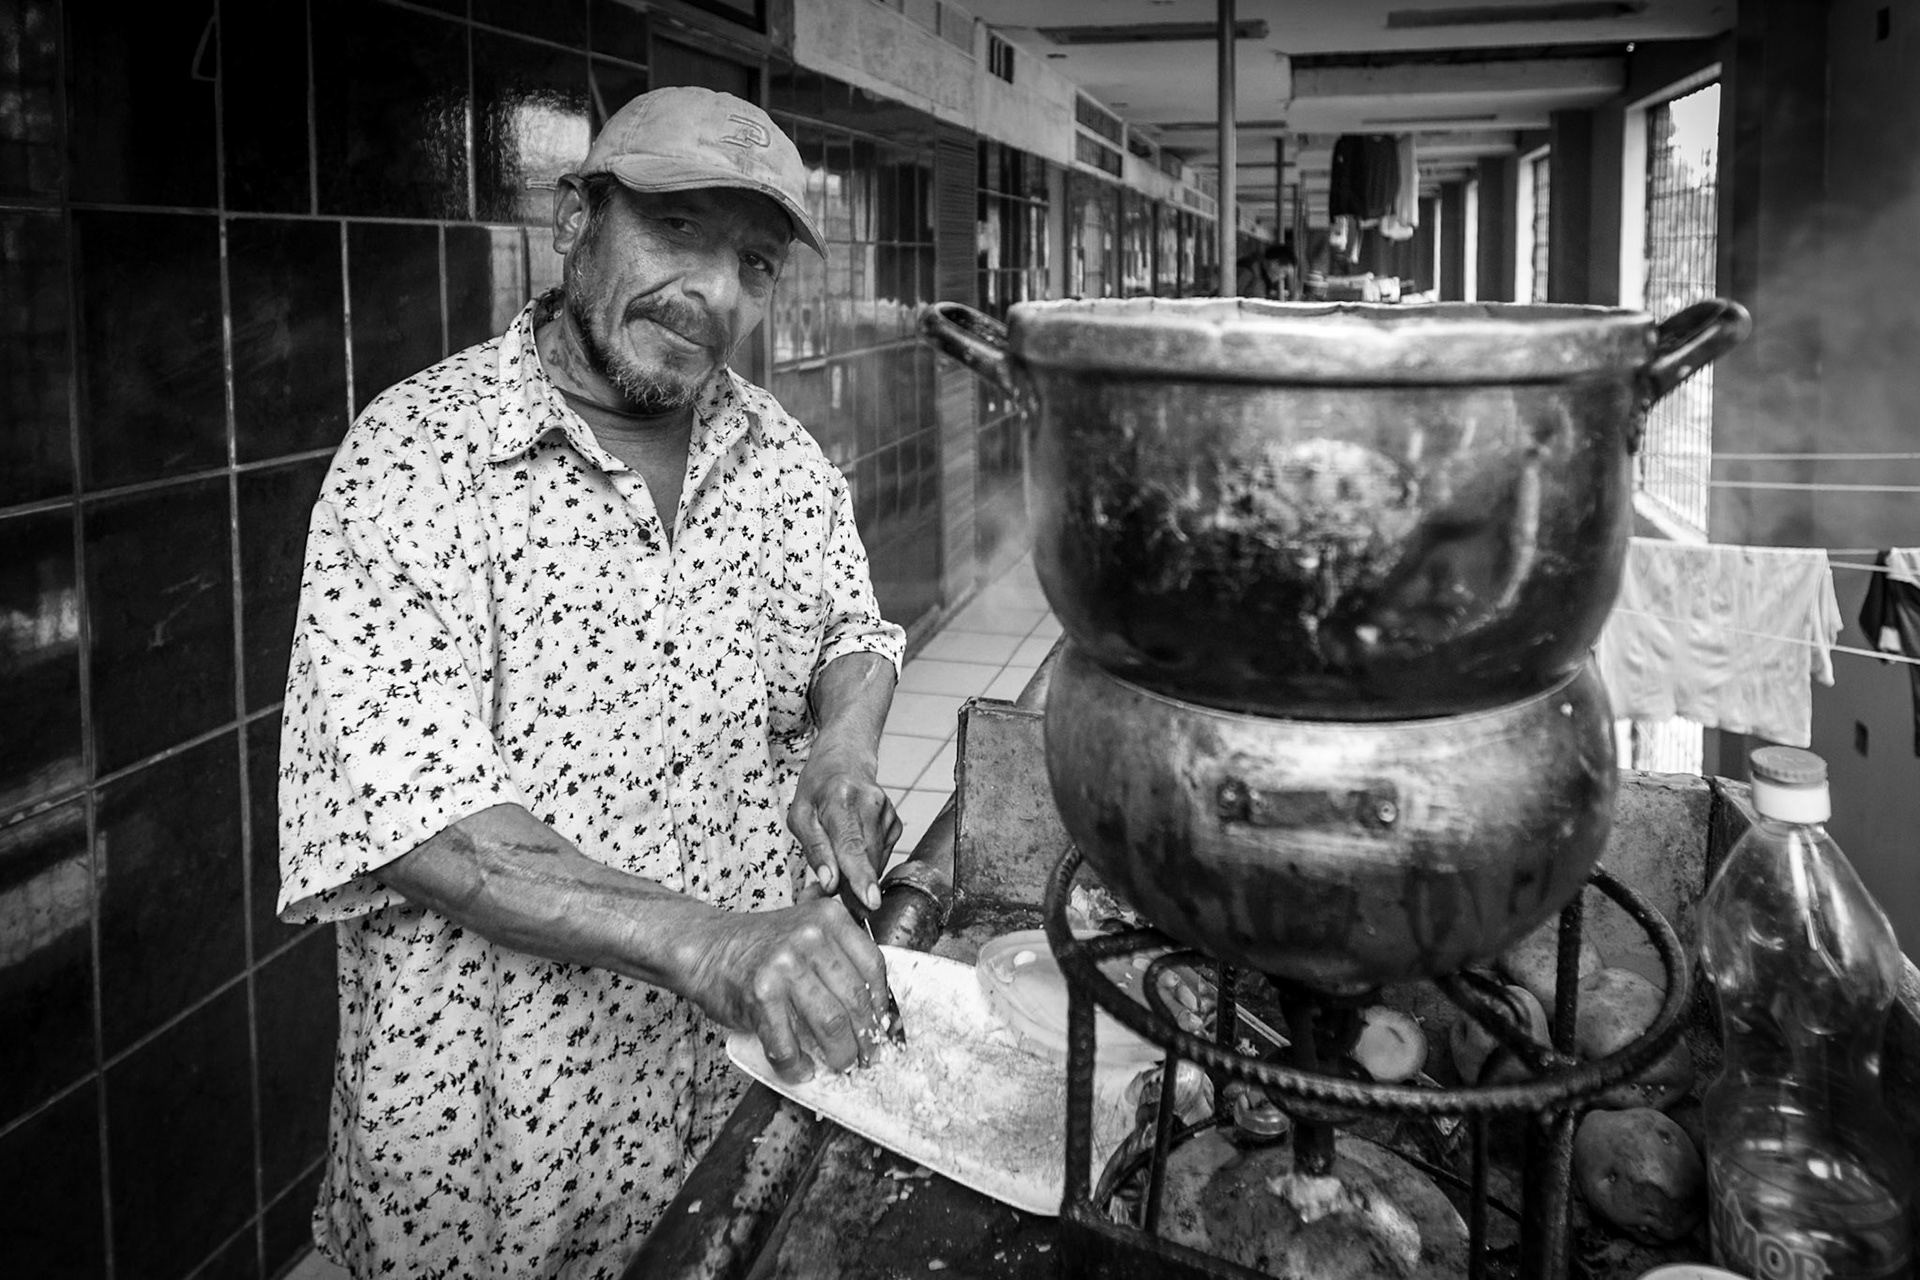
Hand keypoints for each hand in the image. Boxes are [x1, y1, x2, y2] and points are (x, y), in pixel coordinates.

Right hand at [679, 898, 892, 1082]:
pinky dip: (797, 1065)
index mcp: (828, 918)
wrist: (707, 948)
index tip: (885, 1027)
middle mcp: (810, 937)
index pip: (873, 966)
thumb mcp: (806, 928)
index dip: (882, 1004)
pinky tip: (801, 1069)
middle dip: (866, 1036)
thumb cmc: (760, 947)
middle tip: (868, 1055)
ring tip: (841, 1064)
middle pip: (855, 999)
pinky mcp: (760, 995)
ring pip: (830, 1024)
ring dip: (840, 1054)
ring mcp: (785, 966)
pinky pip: (788, 1044)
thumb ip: (840, 952)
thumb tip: (879, 1006)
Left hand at [787, 739, 901, 913]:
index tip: (871, 901)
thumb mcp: (800, 816)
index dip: (861, 877)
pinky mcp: (895, 823)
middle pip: (866, 859)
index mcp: (841, 800)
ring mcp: (887, 813)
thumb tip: (830, 883)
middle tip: (838, 895)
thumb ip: (815, 850)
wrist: (845, 761)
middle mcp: (870, 804)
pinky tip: (854, 845)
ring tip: (839, 861)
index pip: (852, 846)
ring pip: (875, 861)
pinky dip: (866, 860)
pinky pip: (881, 855)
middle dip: (853, 886)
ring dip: (858, 873)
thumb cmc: (818, 788)